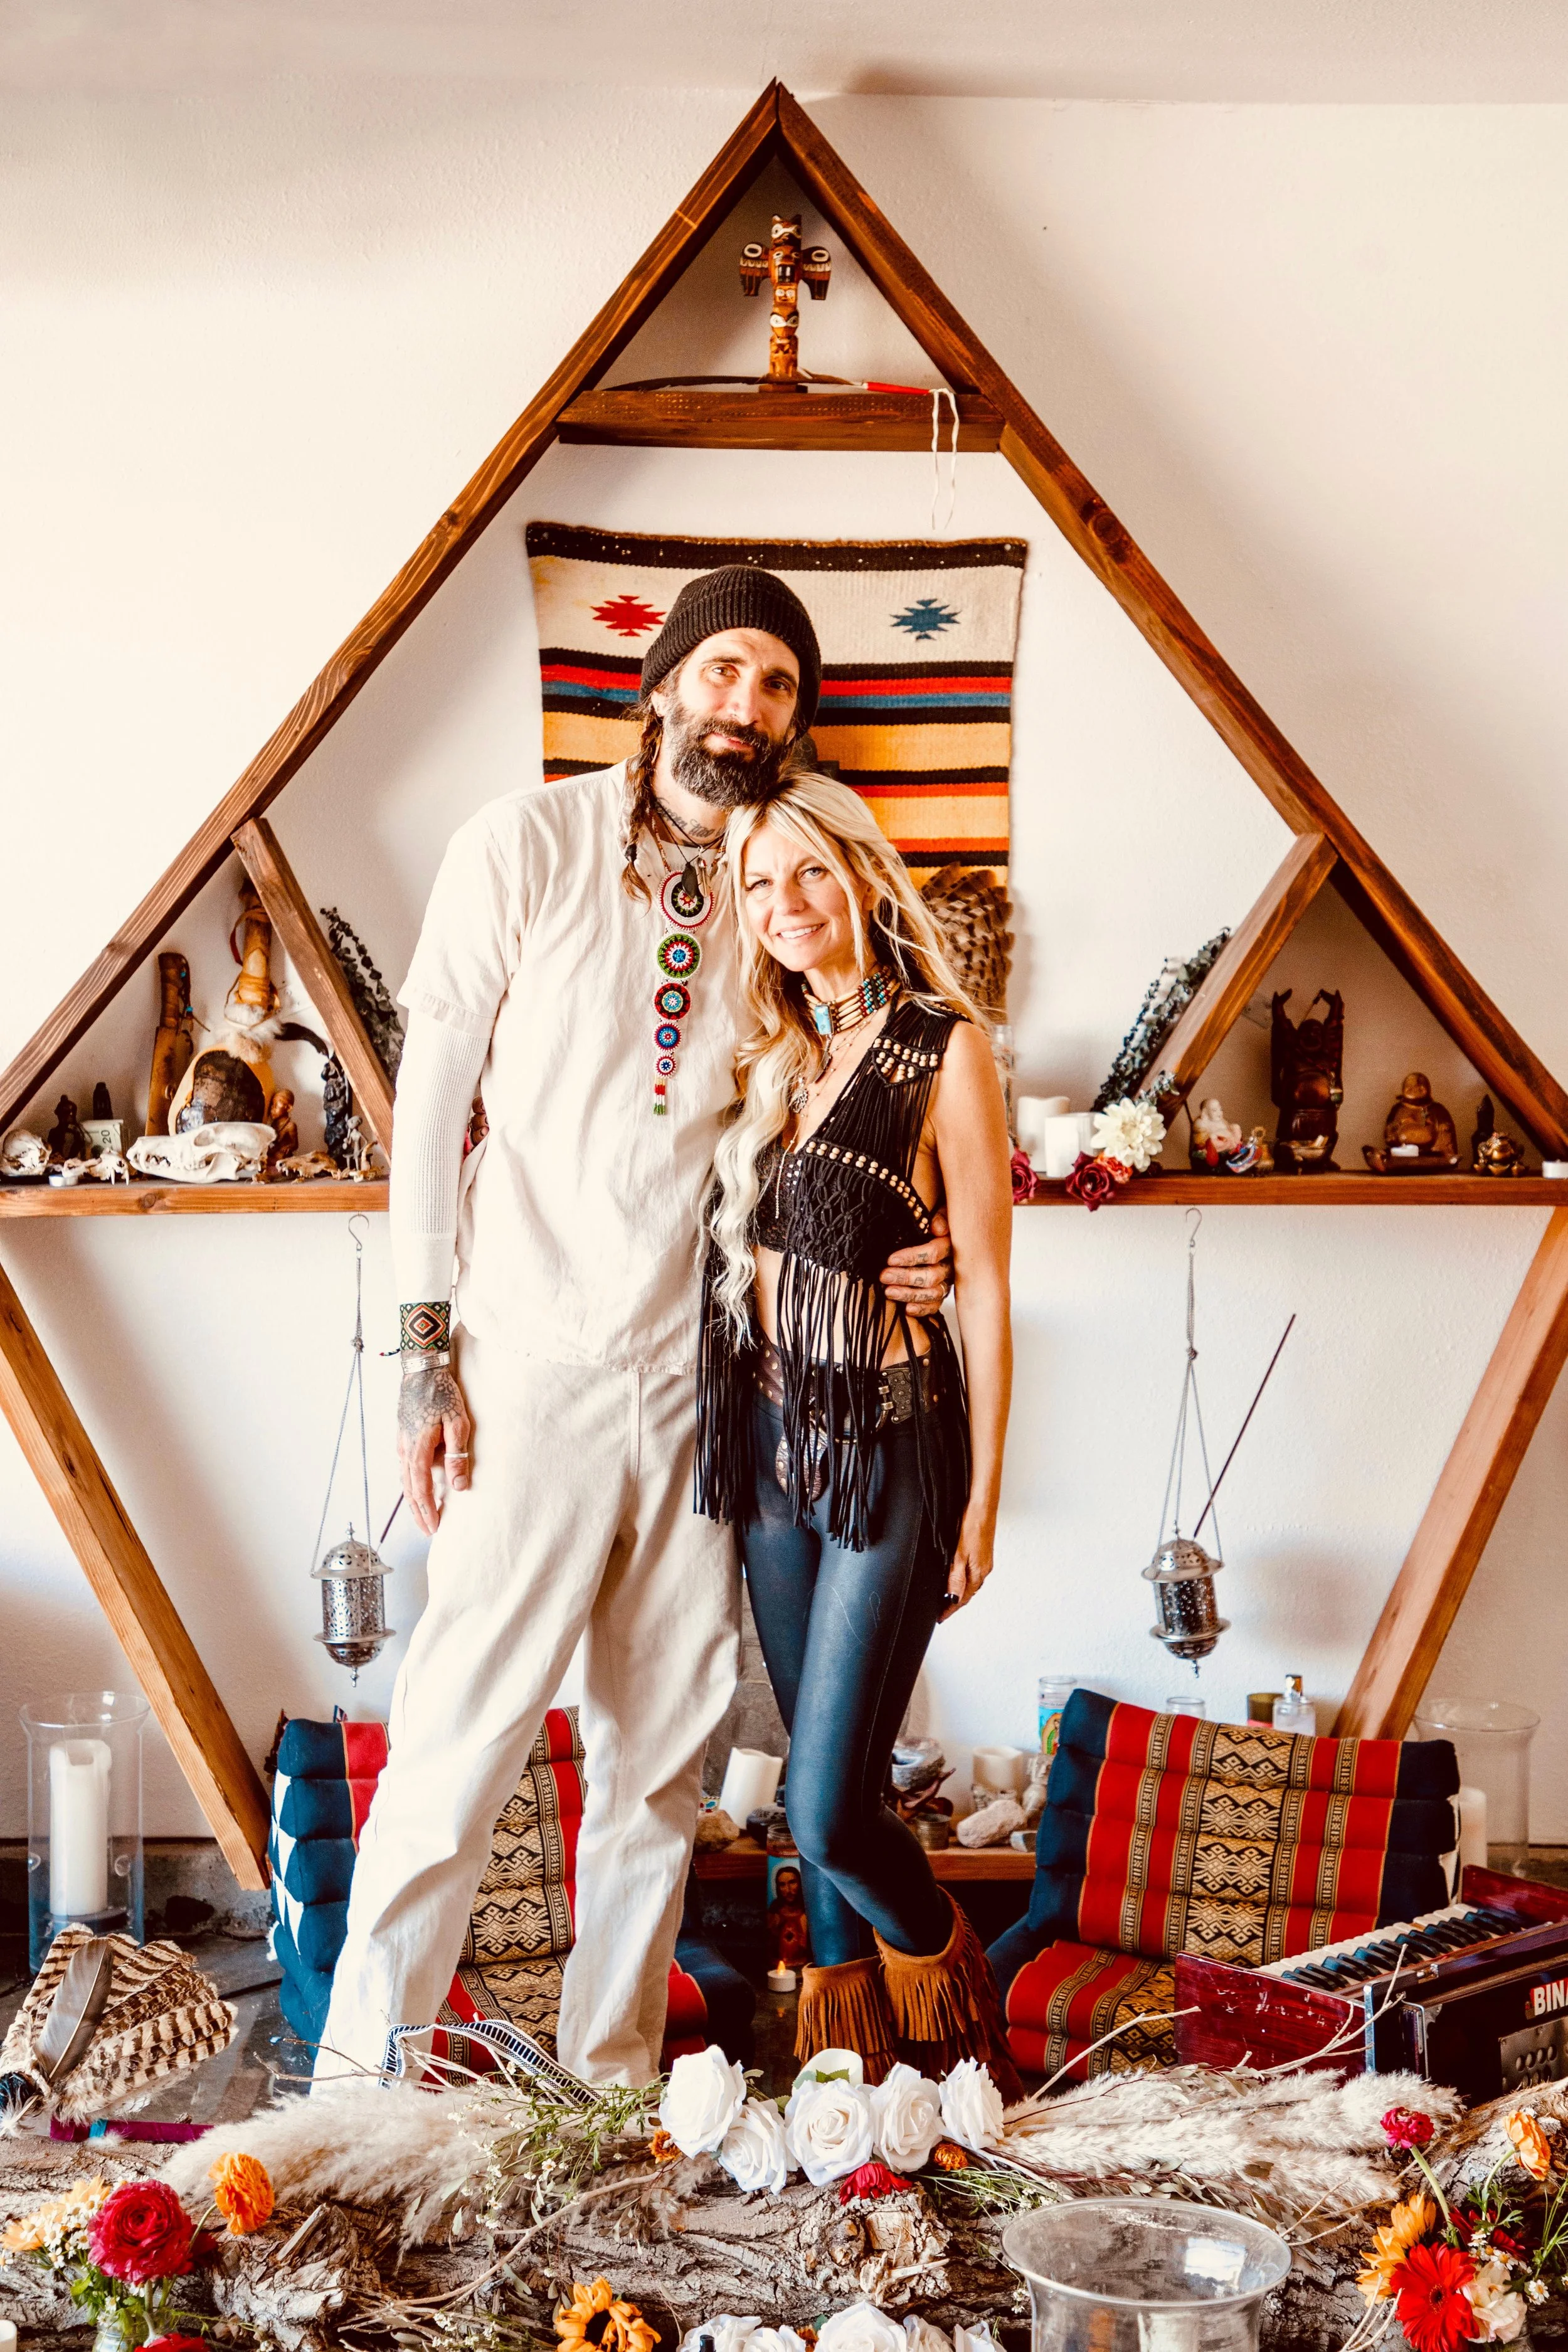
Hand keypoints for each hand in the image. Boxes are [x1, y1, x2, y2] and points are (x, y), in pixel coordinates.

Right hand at [397, 1357, 472, 1535]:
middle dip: (418, 1512)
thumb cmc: (443, 1392)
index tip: (434, 1527)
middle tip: (427, 1530)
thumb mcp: (458, 1423)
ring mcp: (401, 1441)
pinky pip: (404, 1465)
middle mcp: (405, 1448)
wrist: (422, 1368)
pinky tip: (417, 1486)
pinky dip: (410, 1481)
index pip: (421, 1488)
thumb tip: (459, 1486)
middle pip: (409, 1488)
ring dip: (413, 1499)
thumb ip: (457, 1456)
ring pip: (404, 1478)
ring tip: (422, 1514)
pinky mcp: (402, 1434)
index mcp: (418, 1448)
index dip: (427, 1510)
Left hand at [881, 1206, 952, 1313]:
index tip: (890, 1259)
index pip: (933, 1253)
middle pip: (931, 1276)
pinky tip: (906, 1309)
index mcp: (950, 1245)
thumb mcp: (938, 1210)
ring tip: (887, 1292)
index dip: (912, 1256)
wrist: (936, 1232)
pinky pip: (934, 1306)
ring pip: (932, 1293)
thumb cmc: (931, 1221)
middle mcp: (951, 1266)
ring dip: (909, 1294)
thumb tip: (937, 1228)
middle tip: (883, 1276)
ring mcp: (946, 1282)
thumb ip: (940, 1215)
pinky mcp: (940, 1294)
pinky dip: (921, 1309)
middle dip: (905, 1277)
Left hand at [941, 1507, 993, 1615]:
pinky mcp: (982, 1553)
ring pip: (970, 1583)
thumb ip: (955, 1578)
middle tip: (941, 1611)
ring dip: (959, 1592)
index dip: (950, 1609)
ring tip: (946, 1599)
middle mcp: (984, 1569)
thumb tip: (953, 1599)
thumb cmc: (972, 1525)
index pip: (962, 1598)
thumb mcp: (959, 1553)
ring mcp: (984, 1561)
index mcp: (978, 1572)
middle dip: (954, 1603)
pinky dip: (963, 1581)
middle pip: (967, 1593)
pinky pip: (972, 1574)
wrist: (983, 1505)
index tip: (940, 1618)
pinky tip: (956, 1578)